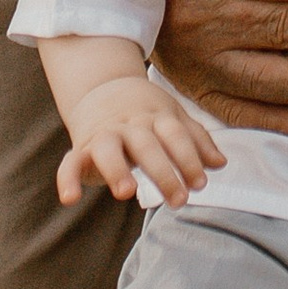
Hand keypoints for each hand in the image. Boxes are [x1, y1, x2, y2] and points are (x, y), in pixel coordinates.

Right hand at [58, 73, 225, 208]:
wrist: (103, 88)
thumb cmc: (146, 112)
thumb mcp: (172, 119)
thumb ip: (195, 141)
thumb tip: (219, 164)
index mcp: (156, 117)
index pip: (175, 135)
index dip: (189, 159)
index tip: (200, 184)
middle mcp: (130, 125)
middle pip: (147, 145)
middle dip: (164, 172)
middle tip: (179, 200)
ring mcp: (104, 134)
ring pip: (109, 149)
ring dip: (117, 169)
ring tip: (127, 192)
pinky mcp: (81, 148)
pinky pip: (70, 162)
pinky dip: (67, 179)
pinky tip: (70, 198)